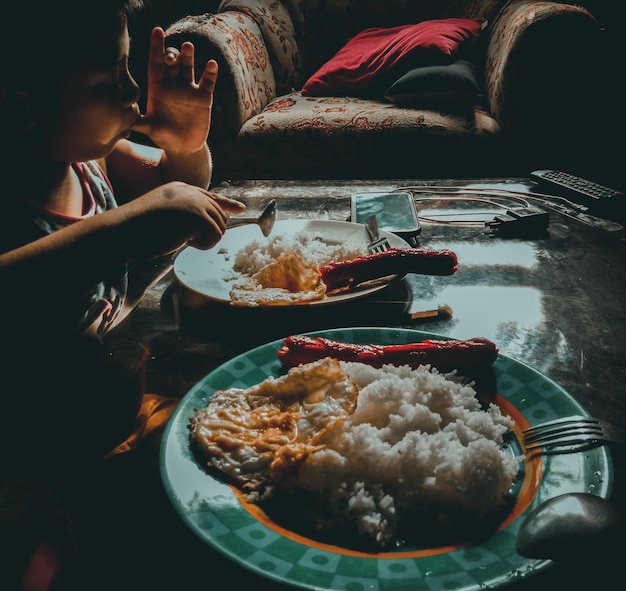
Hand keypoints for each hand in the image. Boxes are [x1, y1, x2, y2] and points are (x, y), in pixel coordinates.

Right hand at [126, 182, 245, 256]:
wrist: (126, 230)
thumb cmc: (138, 228)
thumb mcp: (164, 214)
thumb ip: (185, 214)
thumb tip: (208, 225)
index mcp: (181, 189)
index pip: (210, 196)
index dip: (227, 204)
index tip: (240, 209)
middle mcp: (191, 192)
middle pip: (219, 216)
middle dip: (208, 232)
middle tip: (183, 238)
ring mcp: (196, 203)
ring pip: (219, 228)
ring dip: (203, 240)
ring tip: (178, 238)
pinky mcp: (199, 217)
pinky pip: (215, 238)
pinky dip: (201, 245)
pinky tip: (182, 241)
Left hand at [132, 27, 216, 153]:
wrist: (183, 148)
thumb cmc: (164, 137)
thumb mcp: (151, 129)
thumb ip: (140, 124)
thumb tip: (126, 121)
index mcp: (157, 89)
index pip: (155, 64)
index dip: (155, 47)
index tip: (157, 31)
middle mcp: (172, 85)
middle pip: (172, 63)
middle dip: (171, 55)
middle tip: (171, 55)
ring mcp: (188, 90)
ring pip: (188, 67)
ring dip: (188, 56)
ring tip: (187, 46)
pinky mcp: (203, 97)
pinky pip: (207, 82)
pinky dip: (210, 73)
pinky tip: (211, 64)